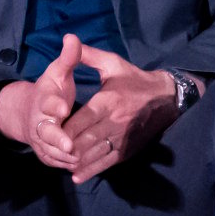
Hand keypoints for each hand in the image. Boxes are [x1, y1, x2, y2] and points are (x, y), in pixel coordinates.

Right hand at [0, 33, 85, 170]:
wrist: (29, 113)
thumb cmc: (51, 91)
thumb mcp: (57, 72)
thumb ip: (67, 58)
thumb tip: (72, 36)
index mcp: (44, 101)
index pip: (47, 103)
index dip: (54, 105)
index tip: (63, 108)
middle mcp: (39, 123)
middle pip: (47, 132)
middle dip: (57, 139)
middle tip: (69, 145)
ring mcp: (41, 141)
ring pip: (52, 151)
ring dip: (65, 156)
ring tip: (80, 158)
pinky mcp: (46, 154)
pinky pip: (55, 162)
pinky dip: (65, 164)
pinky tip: (81, 165)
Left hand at [57, 43, 182, 182]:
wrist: (166, 98)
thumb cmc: (134, 79)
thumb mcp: (113, 63)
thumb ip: (88, 56)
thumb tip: (68, 41)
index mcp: (108, 101)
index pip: (80, 121)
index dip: (62, 129)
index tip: (48, 130)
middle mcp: (115, 123)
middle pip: (83, 140)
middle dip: (64, 146)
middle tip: (49, 147)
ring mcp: (122, 139)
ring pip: (93, 154)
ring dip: (74, 160)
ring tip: (59, 160)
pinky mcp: (127, 150)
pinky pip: (106, 163)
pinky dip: (90, 170)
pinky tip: (76, 174)